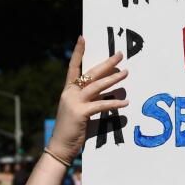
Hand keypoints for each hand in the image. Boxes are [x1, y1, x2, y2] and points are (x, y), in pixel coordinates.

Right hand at [46, 37, 129, 158]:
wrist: (59, 146)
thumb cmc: (70, 130)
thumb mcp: (78, 111)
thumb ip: (89, 100)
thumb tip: (107, 93)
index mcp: (67, 91)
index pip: (72, 67)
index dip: (78, 52)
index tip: (83, 38)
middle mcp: (69, 93)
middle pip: (90, 73)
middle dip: (107, 63)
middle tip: (120, 55)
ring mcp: (74, 102)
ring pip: (97, 86)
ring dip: (113, 79)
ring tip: (126, 73)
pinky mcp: (80, 113)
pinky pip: (101, 105)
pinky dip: (114, 104)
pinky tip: (125, 102)